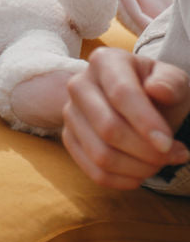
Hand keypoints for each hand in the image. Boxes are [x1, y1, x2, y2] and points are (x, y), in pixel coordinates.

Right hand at [61, 47, 189, 188]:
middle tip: (172, 155)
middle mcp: (79, 85)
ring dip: (137, 168)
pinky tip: (142, 175)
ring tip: (160, 163)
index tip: (168, 144)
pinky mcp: (69, 139)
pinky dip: (122, 180)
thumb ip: (171, 82)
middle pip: (108, 127)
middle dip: (145, 150)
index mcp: (105, 61)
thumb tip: (157, 90)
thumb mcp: (173, 81)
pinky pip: (93, 171)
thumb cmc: (158, 91)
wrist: (141, 104)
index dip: (145, 122)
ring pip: (100, 154)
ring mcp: (70, 114)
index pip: (121, 93)